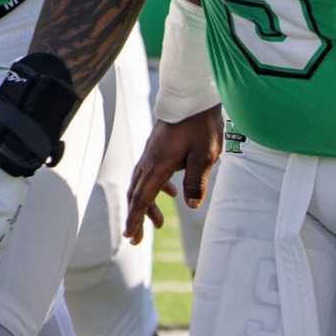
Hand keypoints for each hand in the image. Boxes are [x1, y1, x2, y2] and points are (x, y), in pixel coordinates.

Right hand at [124, 105, 221, 243]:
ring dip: (145, 204)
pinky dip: (154, 188)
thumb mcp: (205, 155)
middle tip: (136, 239)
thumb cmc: (200, 124)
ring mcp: (152, 152)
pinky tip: (171, 192)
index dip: (135, 219)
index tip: (129, 236)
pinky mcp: (158, 147)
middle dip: (135, 217)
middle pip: (136, 193)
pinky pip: (149, 172)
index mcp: (158, 164)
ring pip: (141, 183)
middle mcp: (150, 160)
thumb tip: (192, 205)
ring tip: (158, 223)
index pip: (142, 197)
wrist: (192, 95)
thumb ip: (197, 181)